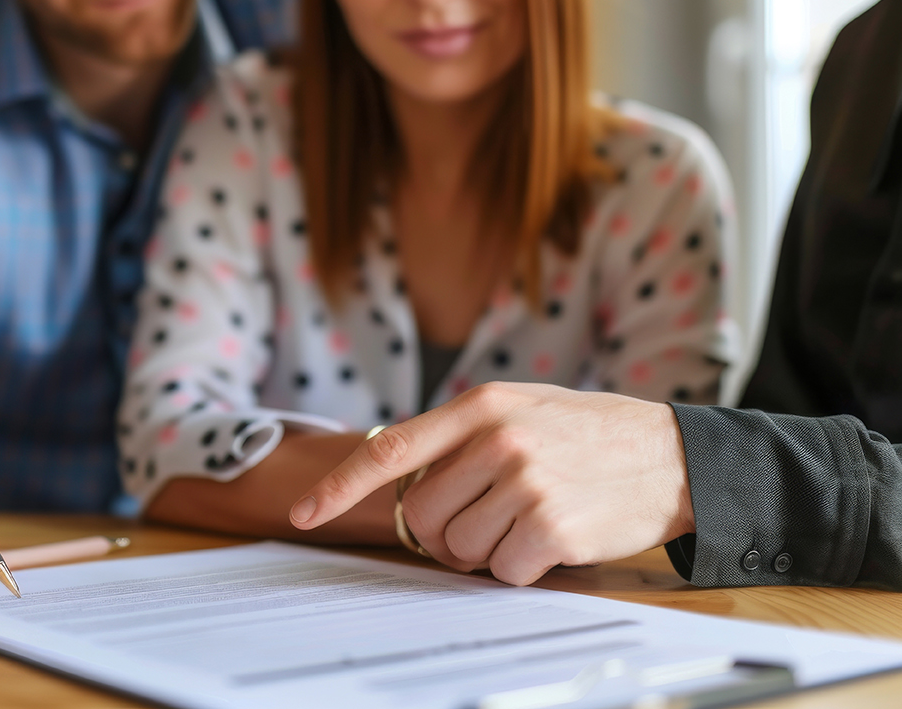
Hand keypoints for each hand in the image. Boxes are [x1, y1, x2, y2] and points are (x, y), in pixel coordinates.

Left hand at [289, 382, 693, 585]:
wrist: (675, 456)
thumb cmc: (591, 435)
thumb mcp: (523, 409)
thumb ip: (461, 436)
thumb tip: (400, 478)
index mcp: (481, 406)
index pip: (390, 449)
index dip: (340, 487)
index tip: (302, 515)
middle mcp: (498, 440)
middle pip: (422, 515)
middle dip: (442, 533)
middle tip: (486, 520)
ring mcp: (525, 482)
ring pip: (459, 549)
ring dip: (487, 550)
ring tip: (530, 519)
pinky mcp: (552, 526)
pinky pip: (502, 571)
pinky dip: (521, 567)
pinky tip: (554, 538)